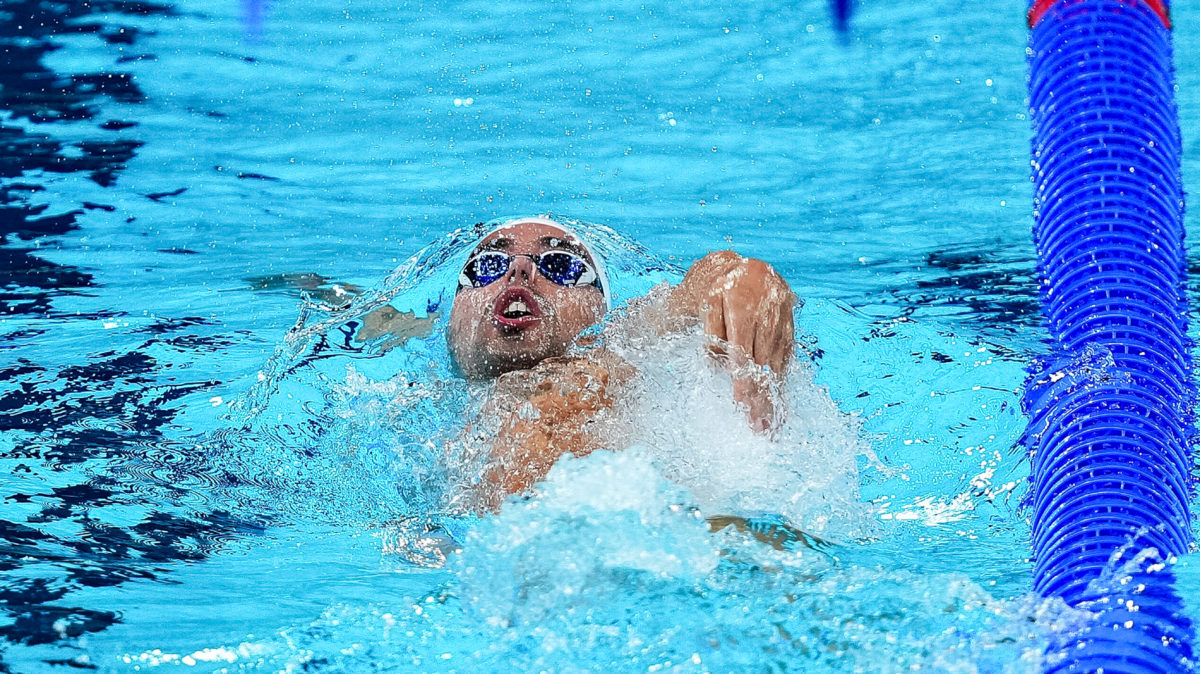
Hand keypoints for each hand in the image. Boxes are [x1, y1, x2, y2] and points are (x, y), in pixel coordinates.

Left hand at [672, 251, 796, 431]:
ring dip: (774, 393)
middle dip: (760, 395)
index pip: (742, 349)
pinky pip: (786, 354)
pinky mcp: (791, 322)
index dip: (742, 377)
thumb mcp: (705, 303)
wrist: (747, 266)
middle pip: (762, 361)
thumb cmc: (718, 287)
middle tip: (759, 426)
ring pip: (777, 360)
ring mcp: (782, 316)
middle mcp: (767, 310)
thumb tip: (717, 368)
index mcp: (741, 302)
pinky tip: (778, 400)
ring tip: (769, 422)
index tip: (741, 403)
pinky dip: (781, 378)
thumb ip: (711, 333)